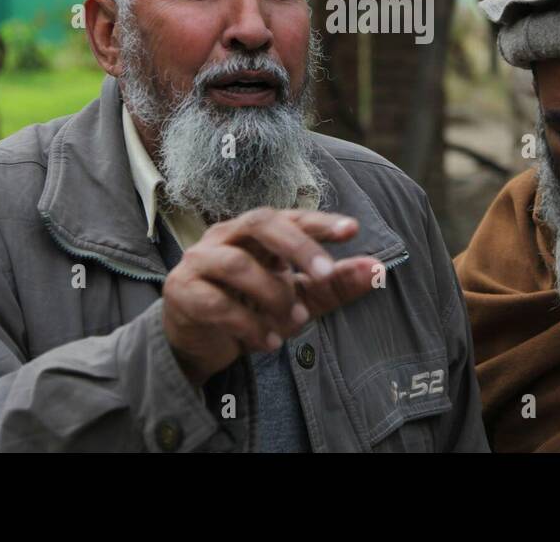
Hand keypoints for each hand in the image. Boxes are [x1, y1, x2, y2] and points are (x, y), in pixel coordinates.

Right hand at [162, 208, 378, 387]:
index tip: (353, 230)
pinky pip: (216, 303)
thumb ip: (334, 284)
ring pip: (237, 264)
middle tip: (326, 276)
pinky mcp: (182, 291)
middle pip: (261, 223)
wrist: (198, 343)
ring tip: (296, 321)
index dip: (319, 221)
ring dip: (273, 295)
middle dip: (297, 247)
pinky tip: (269, 343)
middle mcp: (227, 236)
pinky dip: (249, 325)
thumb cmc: (251, 308)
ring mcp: (200, 260)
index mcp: (257, 232)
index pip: (290, 216)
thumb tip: (378, 269)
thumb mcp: (299, 297)